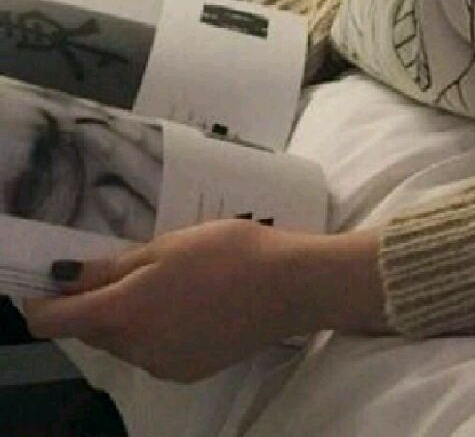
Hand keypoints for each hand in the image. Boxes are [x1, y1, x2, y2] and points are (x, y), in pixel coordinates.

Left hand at [22, 219, 387, 382]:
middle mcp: (135, 348)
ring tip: (171, 282)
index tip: (48, 282)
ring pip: (123, 342)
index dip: (43, 302)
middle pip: (92, 330)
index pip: (56, 320)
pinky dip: (156, 331)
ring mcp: (161, 365)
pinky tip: (191, 305)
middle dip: (97, 303)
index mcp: (125, 311)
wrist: (289, 285)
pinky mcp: (187, 372)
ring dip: (128, 317)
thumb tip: (62, 277)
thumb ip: (112, 266)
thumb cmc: (229, 251)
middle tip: (131, 265)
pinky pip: (152, 352)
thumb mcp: (169, 244)